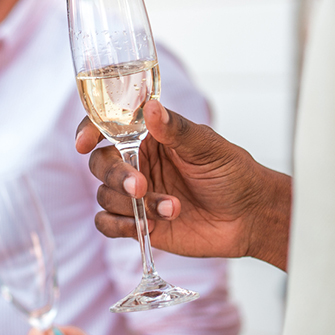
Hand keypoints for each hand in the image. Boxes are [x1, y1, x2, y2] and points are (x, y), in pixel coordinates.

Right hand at [77, 99, 290, 267]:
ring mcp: (136, 194)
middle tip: (141, 186)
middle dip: (116, 176)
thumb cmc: (232, 174)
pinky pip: (107, 224)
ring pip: (105, 195)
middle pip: (100, 164)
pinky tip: (148, 226)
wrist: (249, 216)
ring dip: (133, 205)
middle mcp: (137, 163)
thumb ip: (176, 129)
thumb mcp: (207, 146)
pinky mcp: (139, 223)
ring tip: (172, 208)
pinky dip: (120, 226)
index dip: (90, 131)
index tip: (85, 143)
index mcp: (149, 137)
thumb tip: (151, 108)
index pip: (108, 127)